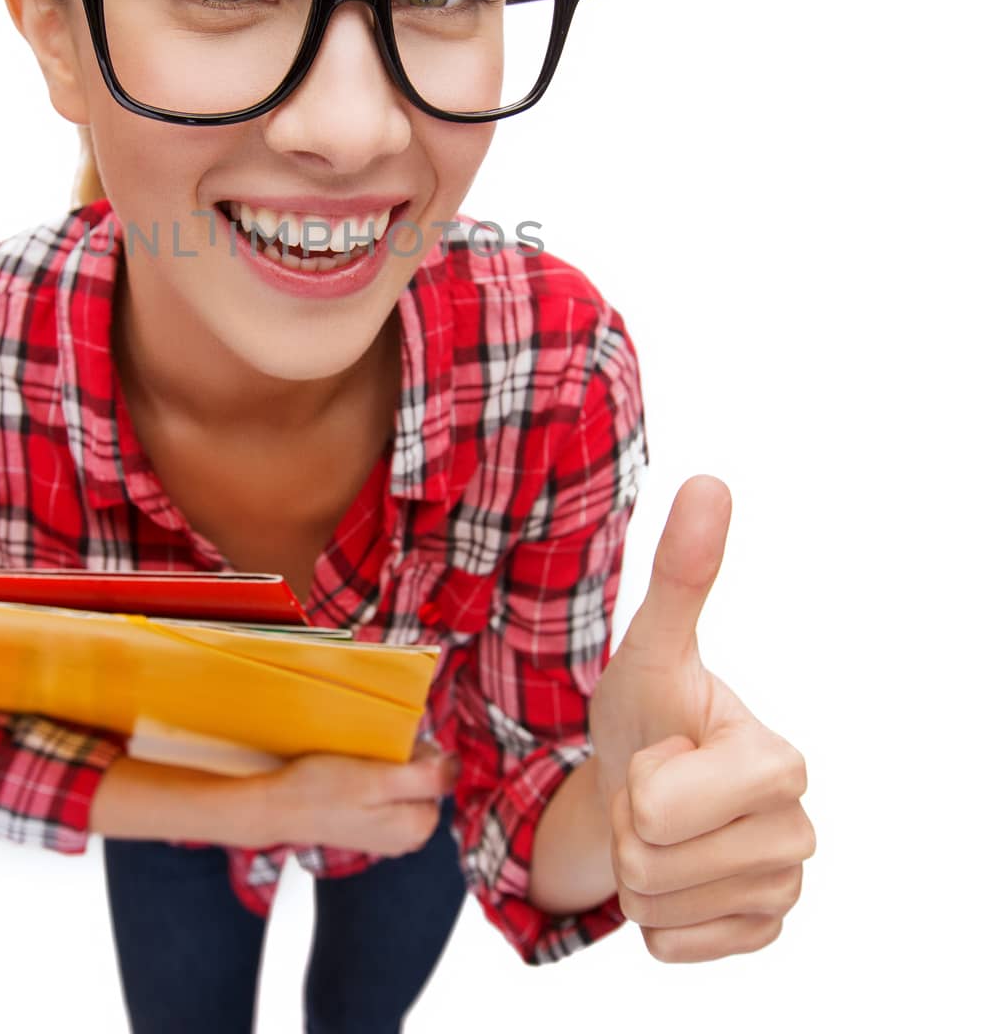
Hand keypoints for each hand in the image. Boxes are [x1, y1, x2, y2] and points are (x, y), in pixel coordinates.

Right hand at [260, 738, 459, 855]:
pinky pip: (385, 796)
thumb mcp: (378, 777)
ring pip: (404, 787)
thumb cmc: (322, 790)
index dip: (418, 755)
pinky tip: (351, 777)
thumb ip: (424, 778)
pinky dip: (374, 781)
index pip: (441, 776)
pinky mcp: (369, 829)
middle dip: (404, 764)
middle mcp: (408, 838)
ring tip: (359, 766)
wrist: (277, 808)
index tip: (390, 751)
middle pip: (424, 783)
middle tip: (371, 757)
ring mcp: (388, 836)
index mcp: (418, 827)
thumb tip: (458, 766)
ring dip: (388, 770)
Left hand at [588, 474, 815, 962]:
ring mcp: (782, 889)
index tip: (664, 750)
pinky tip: (673, 870)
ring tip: (659, 825)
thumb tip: (710, 481)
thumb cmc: (646, 713)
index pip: (663, 805)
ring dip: (637, 866)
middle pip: (654, 858)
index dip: (640, 778)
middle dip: (630, 824)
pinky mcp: (757, 934)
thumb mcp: (649, 649)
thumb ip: (681, 575)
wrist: (636, 781)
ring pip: (655, 905)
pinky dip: (651, 915)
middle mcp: (799, 830)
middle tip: (652, 789)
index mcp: (781, 762)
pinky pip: (668, 947)